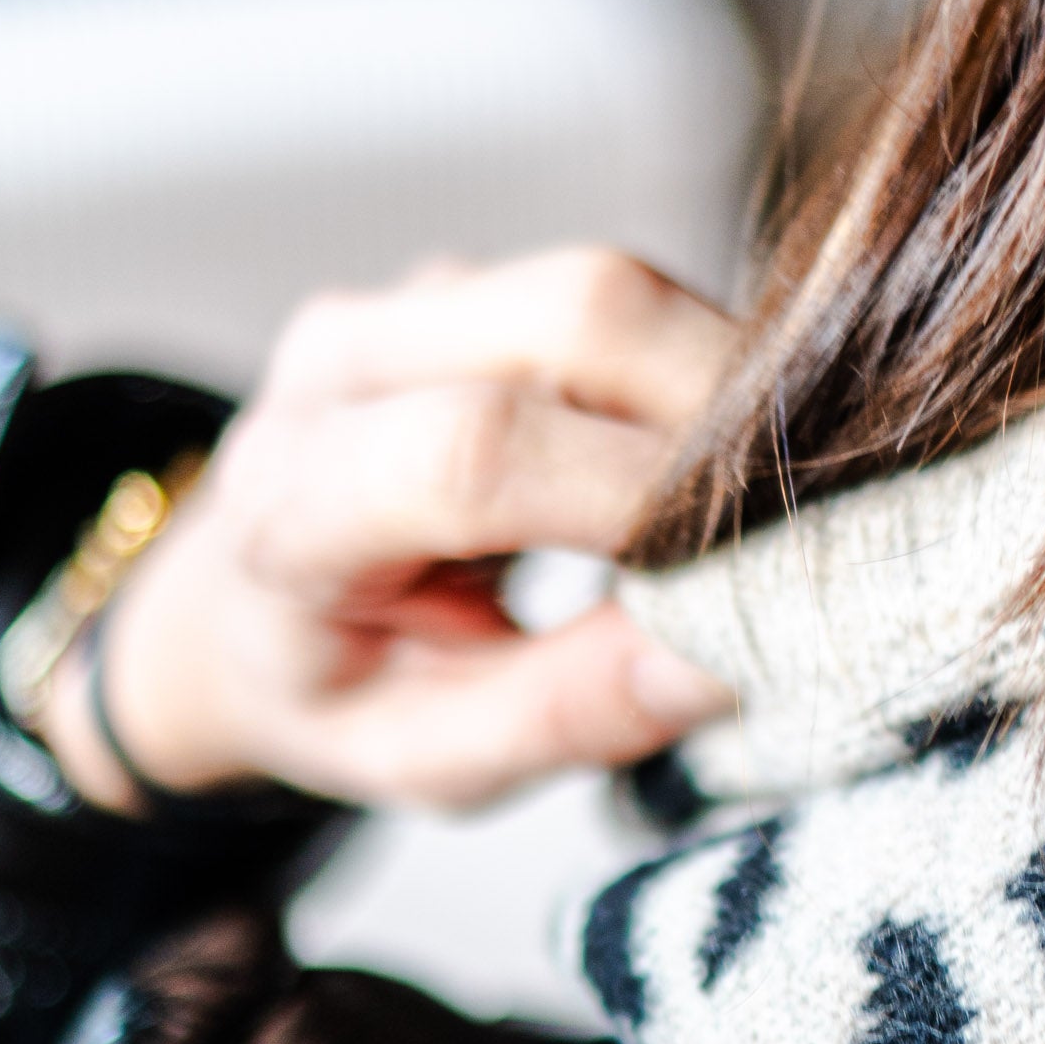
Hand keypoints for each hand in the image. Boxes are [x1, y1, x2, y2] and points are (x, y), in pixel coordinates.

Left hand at [42, 249, 737, 815]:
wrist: (239, 603)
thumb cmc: (334, 689)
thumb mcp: (427, 758)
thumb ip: (565, 715)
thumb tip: (726, 655)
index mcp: (294, 498)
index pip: (476, 452)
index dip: (639, 498)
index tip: (756, 575)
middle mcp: (344, 360)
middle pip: (575, 314)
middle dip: (724, 411)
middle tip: (805, 525)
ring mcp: (413, 300)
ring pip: (617, 286)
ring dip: (726, 386)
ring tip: (766, 505)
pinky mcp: (483, 284)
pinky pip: (627, 296)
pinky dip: (704, 374)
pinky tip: (724, 467)